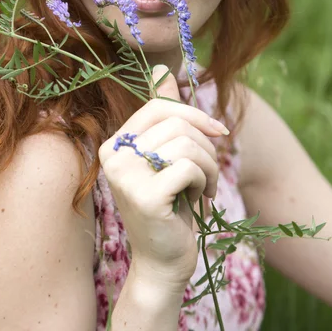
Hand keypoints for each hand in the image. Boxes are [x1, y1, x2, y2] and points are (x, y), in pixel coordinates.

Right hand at [98, 65, 226, 285]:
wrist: (164, 261)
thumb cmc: (169, 206)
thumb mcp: (166, 157)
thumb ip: (163, 116)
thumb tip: (163, 69)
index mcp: (115, 143)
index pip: (159, 107)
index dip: (195, 114)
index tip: (218, 133)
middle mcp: (112, 156)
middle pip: (176, 122)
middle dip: (206, 146)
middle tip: (209, 173)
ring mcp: (124, 176)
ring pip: (186, 143)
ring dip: (209, 166)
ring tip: (205, 187)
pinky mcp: (143, 196)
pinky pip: (189, 166)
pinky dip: (205, 181)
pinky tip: (200, 201)